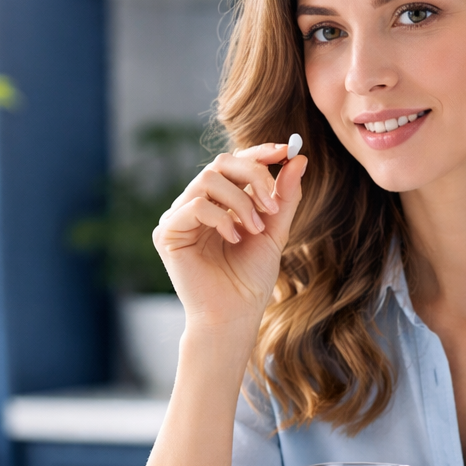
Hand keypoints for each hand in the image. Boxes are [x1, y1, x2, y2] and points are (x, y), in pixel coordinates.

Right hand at [153, 143, 308, 333]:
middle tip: (273, 206)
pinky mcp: (168, 233)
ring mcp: (179, 217)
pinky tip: (234, 238)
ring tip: (256, 228)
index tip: (285, 150)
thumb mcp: (274, 231)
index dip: (258, 151)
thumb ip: (284, 196)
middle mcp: (196, 204)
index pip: (234, 162)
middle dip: (253, 176)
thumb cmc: (251, 279)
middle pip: (220, 163)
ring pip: (208, 179)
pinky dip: (221, 218)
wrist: (235, 315)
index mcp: (219, 201)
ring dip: (240, 201)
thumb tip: (298, 158)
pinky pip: (194, 205)